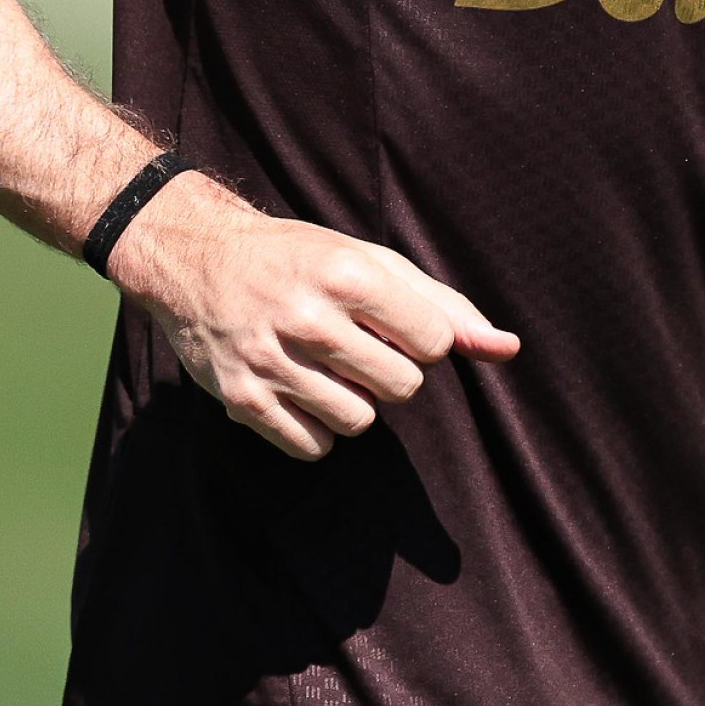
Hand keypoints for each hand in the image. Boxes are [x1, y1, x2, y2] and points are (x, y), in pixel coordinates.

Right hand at [108, 179, 519, 459]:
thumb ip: (442, 306)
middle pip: (401, 388)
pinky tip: (300, 392)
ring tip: (328, 369)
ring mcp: (270, 363)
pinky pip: (314, 447)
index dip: (422, 340)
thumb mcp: (369, 261)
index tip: (394, 326)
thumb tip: (508, 349)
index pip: (431, 342)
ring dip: (355, 403)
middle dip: (391, 373)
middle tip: (358, 348)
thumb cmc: (298, 258)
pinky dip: (318, 429)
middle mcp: (307, 318)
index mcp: (345, 274)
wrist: (196, 259)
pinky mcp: (242, 400)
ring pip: (360, 423)